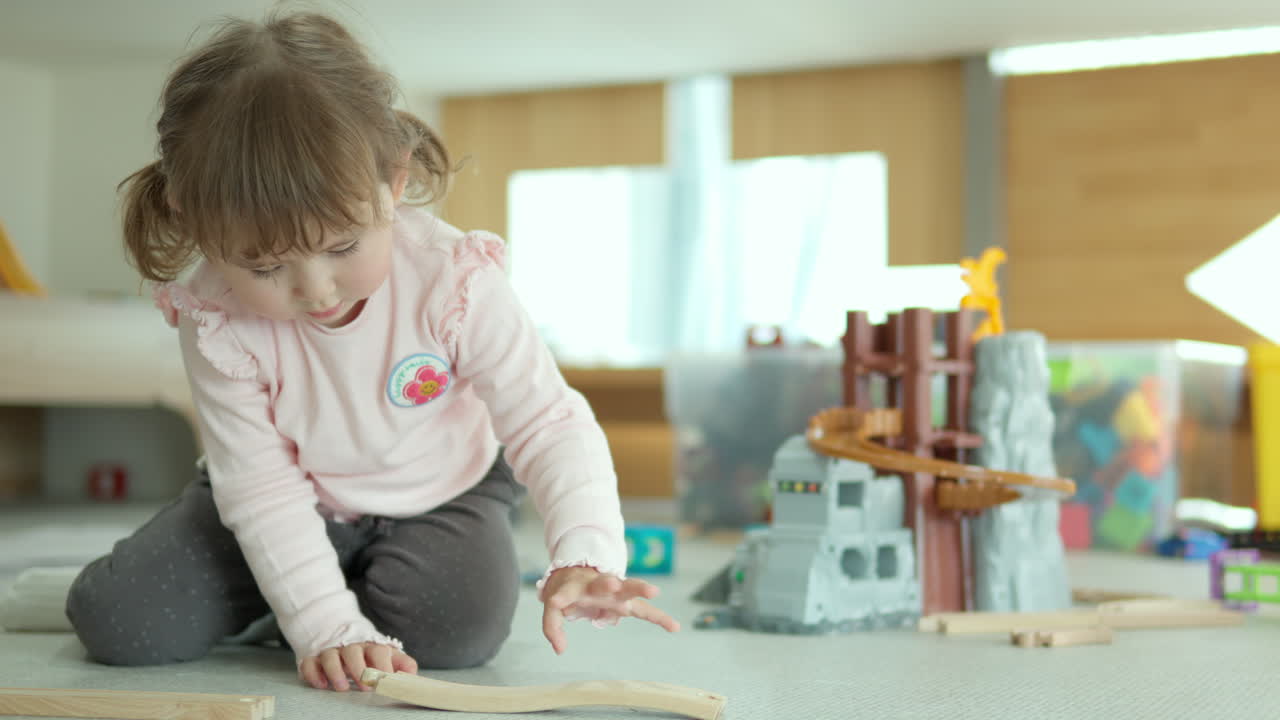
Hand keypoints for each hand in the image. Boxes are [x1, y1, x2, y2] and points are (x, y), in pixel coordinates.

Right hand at [299, 642, 417, 691]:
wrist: (343, 635)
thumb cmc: (369, 652)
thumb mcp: (388, 656)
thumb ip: (402, 664)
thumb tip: (413, 675)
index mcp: (371, 646)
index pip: (379, 651)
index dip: (382, 666)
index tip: (385, 680)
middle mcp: (351, 647)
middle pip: (354, 652)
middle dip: (359, 669)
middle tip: (365, 686)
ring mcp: (331, 651)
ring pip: (331, 657)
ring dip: (336, 672)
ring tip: (341, 687)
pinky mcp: (314, 658)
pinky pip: (310, 663)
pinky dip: (314, 673)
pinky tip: (321, 684)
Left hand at [540, 566, 679, 654]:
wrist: (582, 572)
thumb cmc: (569, 589)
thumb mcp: (554, 603)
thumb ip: (552, 626)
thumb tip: (560, 649)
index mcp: (575, 586)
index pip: (566, 592)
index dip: (560, 598)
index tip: (556, 602)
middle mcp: (596, 584)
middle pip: (603, 581)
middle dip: (608, 582)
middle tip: (613, 582)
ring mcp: (615, 590)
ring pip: (628, 586)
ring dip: (638, 588)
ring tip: (653, 592)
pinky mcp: (627, 600)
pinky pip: (646, 610)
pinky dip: (659, 617)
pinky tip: (674, 627)